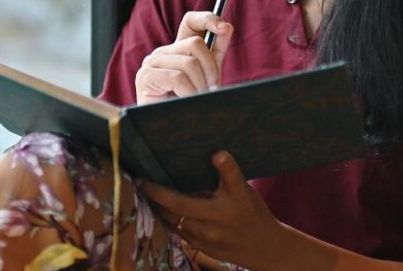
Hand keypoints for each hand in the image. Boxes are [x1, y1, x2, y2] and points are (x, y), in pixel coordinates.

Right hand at [134, 12, 232, 104]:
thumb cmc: (188, 104)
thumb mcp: (207, 75)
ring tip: (199, 99)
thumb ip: (216, 51)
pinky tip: (187, 102)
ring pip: (188, 63)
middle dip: (211, 68)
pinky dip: (188, 92)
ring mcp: (151, 63)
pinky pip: (177, 78)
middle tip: (213, 89)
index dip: (207, 18)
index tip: (225, 27)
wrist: (168, 130)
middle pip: (195, 43)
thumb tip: (227, 27)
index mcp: (177, 49)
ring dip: (200, 86)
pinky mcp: (145, 76)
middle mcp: (163, 52)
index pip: (190, 21)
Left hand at [140, 151, 287, 267]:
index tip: (142, 178)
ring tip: (143, 191)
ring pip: (171, 222)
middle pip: (170, 211)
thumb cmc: (253, 213)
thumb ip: (229, 173)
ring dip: (156, 208)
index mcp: (218, 210)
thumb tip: (217, 153)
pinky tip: (159, 208)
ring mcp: (201, 239)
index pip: (181, 200)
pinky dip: (165, 219)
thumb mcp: (245, 190)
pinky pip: (177, 232)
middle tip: (138, 180)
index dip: (158, 191)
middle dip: (152, 196)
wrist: (265, 248)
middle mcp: (207, 226)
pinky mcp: (199, 247)